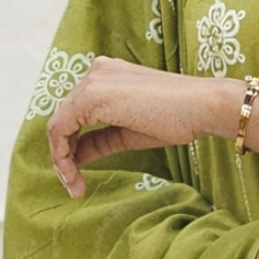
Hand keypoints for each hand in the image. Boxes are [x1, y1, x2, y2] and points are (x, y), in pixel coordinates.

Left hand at [47, 56, 213, 196]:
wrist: (200, 106)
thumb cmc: (176, 117)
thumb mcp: (129, 132)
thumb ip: (100, 140)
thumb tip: (76, 157)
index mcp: (106, 75)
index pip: (76, 112)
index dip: (71, 145)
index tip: (77, 175)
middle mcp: (95, 72)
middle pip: (64, 118)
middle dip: (64, 155)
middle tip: (74, 185)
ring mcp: (92, 82)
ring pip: (58, 125)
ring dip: (61, 159)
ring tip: (74, 186)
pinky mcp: (91, 96)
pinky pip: (60, 129)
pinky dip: (62, 155)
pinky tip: (73, 175)